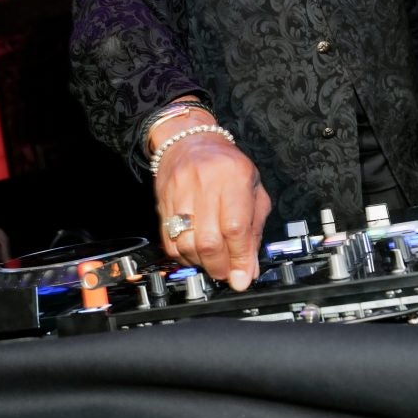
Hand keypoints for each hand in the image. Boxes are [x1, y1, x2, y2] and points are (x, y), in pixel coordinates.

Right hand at [153, 135, 270, 291]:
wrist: (190, 140)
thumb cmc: (227, 166)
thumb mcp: (252, 189)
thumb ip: (254, 229)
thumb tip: (249, 268)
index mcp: (234, 176)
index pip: (235, 226)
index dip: (240, 258)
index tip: (243, 277)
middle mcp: (205, 182)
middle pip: (208, 239)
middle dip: (219, 266)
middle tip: (227, 273)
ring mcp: (180, 191)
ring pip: (186, 243)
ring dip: (201, 263)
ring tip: (212, 263)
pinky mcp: (162, 201)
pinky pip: (169, 240)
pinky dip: (183, 256)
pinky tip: (194, 254)